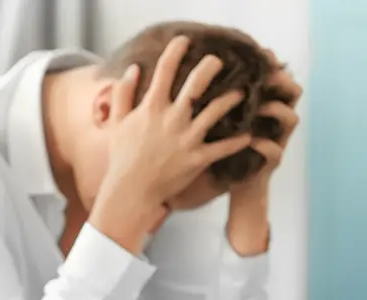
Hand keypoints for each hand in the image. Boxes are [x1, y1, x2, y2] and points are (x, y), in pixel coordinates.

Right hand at [89, 35, 251, 253]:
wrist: (130, 191)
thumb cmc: (121, 158)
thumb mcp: (117, 123)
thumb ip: (124, 95)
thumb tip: (132, 70)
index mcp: (151, 109)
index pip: (165, 71)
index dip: (175, 51)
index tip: (184, 41)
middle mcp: (171, 120)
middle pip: (196, 85)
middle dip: (210, 67)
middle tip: (219, 61)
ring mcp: (186, 139)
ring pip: (216, 111)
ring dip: (231, 99)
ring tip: (241, 93)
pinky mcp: (197, 159)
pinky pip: (223, 148)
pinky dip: (238, 141)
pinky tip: (249, 135)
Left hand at [227, 50, 302, 255]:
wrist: (227, 189)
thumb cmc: (217, 153)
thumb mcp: (215, 123)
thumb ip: (210, 100)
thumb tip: (190, 74)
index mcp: (259, 108)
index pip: (272, 79)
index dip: (270, 64)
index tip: (260, 50)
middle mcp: (272, 122)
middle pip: (291, 91)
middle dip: (282, 79)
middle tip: (268, 72)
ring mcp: (275, 141)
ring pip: (291, 118)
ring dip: (277, 109)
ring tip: (262, 105)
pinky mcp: (269, 164)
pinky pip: (275, 152)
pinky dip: (265, 145)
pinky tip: (252, 140)